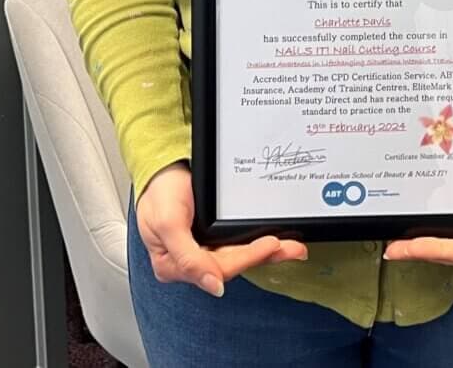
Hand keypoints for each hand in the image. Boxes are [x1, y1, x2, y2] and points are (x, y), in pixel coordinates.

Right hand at [135, 162, 306, 294]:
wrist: (160, 166)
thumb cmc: (159, 193)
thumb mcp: (168, 222)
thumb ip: (188, 258)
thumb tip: (214, 286)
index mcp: (175, 265)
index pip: (219, 268)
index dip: (247, 258)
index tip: (270, 246)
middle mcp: (192, 260)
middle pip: (233, 263)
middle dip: (264, 256)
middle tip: (293, 248)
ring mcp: (203, 247)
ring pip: (238, 254)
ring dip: (266, 252)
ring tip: (292, 248)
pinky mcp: (212, 234)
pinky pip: (237, 242)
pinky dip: (257, 242)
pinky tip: (275, 242)